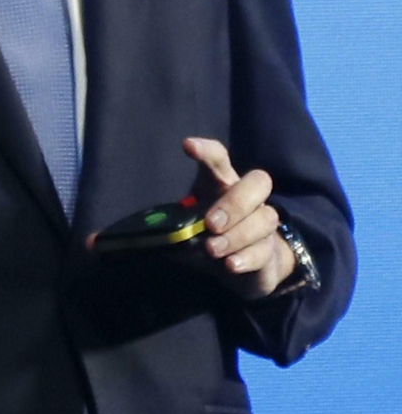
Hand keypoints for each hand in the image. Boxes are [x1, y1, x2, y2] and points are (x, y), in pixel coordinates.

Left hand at [183, 137, 294, 297]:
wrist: (244, 267)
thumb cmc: (210, 238)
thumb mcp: (187, 232)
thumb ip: (173, 230)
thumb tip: (144, 237)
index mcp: (222, 185)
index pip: (218, 160)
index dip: (206, 151)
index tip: (188, 146)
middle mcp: (248, 199)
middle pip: (258, 182)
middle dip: (235, 202)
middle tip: (211, 223)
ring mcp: (262, 225)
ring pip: (264, 219)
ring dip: (237, 235)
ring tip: (212, 250)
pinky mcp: (269, 253)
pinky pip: (265, 251)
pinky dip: (247, 258)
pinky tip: (231, 265)